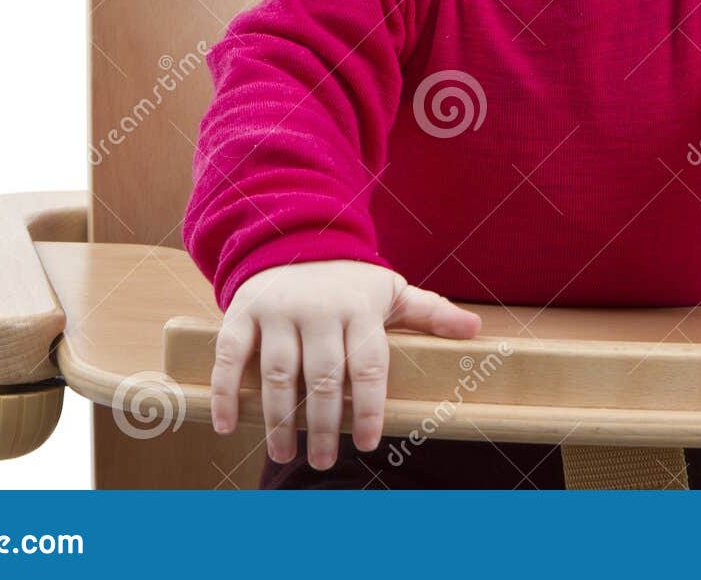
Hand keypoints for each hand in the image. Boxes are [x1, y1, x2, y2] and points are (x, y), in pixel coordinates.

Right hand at [209, 259, 481, 469]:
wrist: (294, 239)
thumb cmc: (349, 281)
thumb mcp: (391, 291)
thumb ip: (429, 313)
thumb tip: (475, 330)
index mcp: (359, 308)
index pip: (368, 364)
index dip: (368, 406)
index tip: (368, 443)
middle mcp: (318, 309)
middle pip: (322, 377)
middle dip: (322, 425)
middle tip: (323, 461)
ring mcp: (278, 310)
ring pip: (277, 372)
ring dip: (278, 419)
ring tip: (285, 453)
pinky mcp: (243, 311)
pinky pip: (230, 355)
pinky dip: (226, 391)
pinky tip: (230, 426)